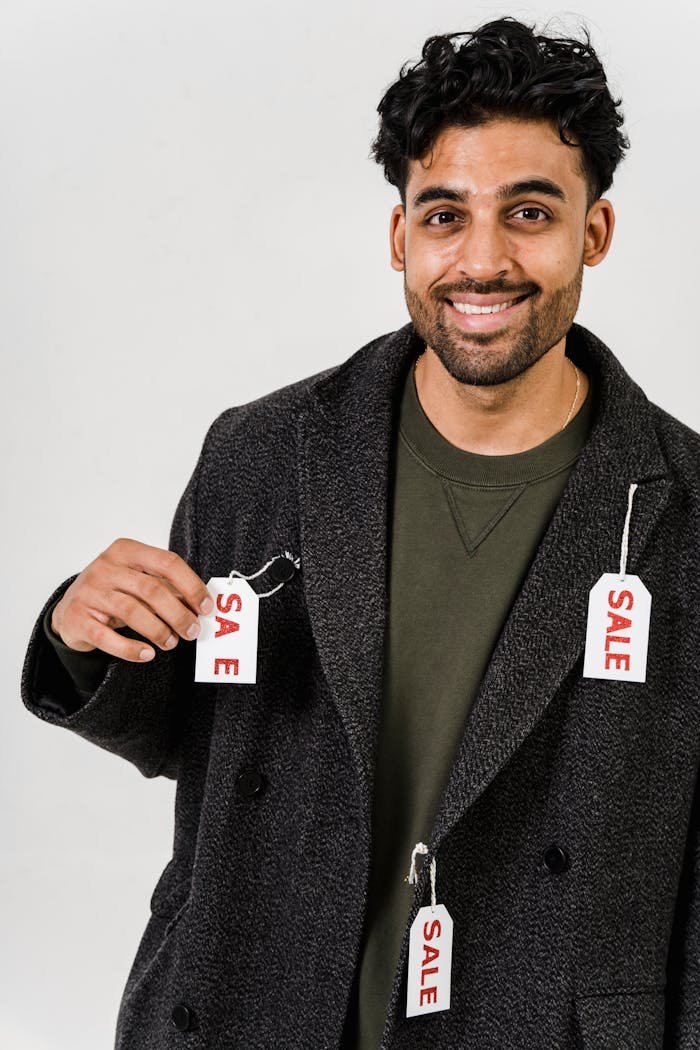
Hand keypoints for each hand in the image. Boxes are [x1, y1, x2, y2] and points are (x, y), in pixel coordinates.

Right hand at [50, 537, 213, 662]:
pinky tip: (147, 654)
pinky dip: (130, 649)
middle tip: (193, 631)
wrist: (69, 609)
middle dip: (178, 614)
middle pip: (152, 590)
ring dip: (158, 631)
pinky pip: (107, 637)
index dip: (191, 585)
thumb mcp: (136, 580)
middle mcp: (106, 567)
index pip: (167, 562)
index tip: (206, 606)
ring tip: (172, 642)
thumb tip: (200, 604)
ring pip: (132, 611)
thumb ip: (165, 586)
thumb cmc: (112, 592)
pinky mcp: (77, 618)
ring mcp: (89, 592)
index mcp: (126, 551)